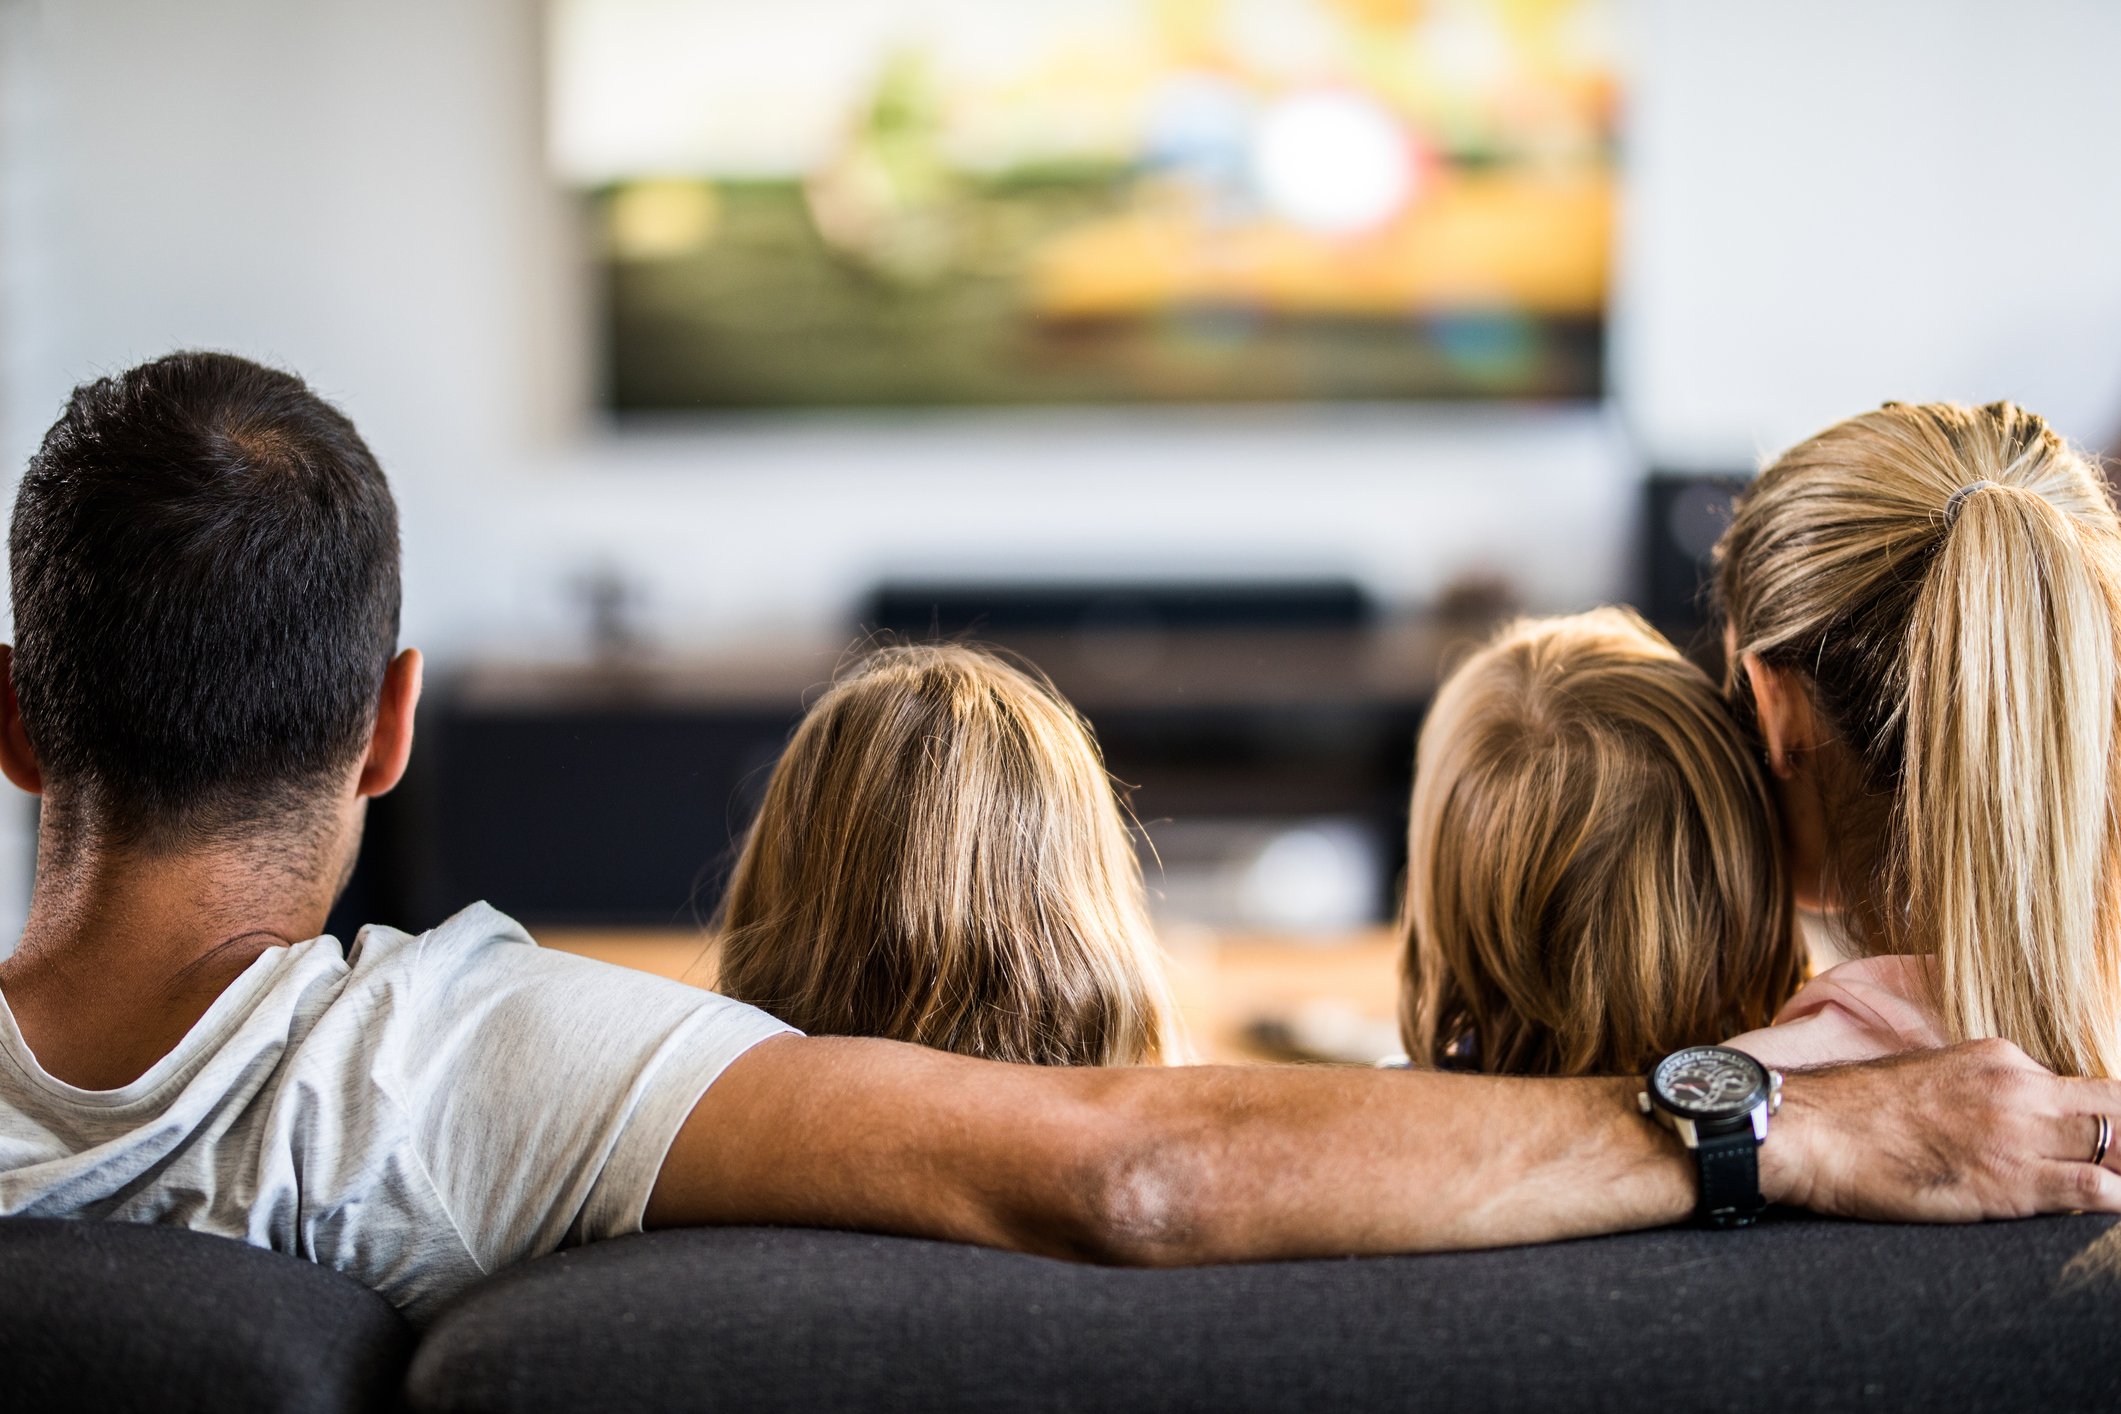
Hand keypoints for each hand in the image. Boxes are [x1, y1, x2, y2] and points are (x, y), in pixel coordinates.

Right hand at [1764, 1039, 2120, 1220]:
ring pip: (2117, 1145)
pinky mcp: (2012, 1180)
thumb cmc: (1851, 1111)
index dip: (2105, 1120)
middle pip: (2117, 1108)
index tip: (2108, 1143)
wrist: (1811, 1130)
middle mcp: (2018, 1086)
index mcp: (1997, 1057)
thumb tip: (1992, 1117)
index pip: (2081, 1088)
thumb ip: (1972, 1090)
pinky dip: (2116, 1200)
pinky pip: (2095, 1189)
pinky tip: (2116, 1209)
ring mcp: (2019, 1132)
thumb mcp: (1925, 1076)